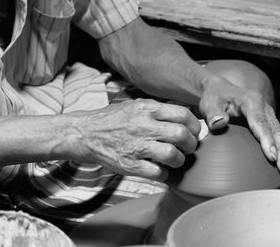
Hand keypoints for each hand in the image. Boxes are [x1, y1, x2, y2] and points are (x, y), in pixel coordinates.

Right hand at [68, 99, 200, 180]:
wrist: (85, 133)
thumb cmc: (113, 119)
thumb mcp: (135, 105)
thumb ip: (158, 110)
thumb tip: (184, 116)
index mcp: (147, 109)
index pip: (183, 114)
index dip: (194, 126)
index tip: (193, 132)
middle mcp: (143, 126)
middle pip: (181, 135)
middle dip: (190, 145)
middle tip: (187, 148)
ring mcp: (136, 146)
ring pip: (172, 155)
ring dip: (179, 160)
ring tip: (175, 160)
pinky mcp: (129, 165)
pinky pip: (157, 173)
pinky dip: (164, 174)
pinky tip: (161, 171)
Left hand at [199, 78, 279, 173]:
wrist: (223, 90)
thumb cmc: (215, 97)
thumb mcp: (209, 102)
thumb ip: (213, 113)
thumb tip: (219, 122)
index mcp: (251, 101)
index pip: (260, 122)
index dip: (267, 140)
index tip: (271, 156)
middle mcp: (265, 108)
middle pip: (277, 130)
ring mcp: (270, 116)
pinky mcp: (271, 124)